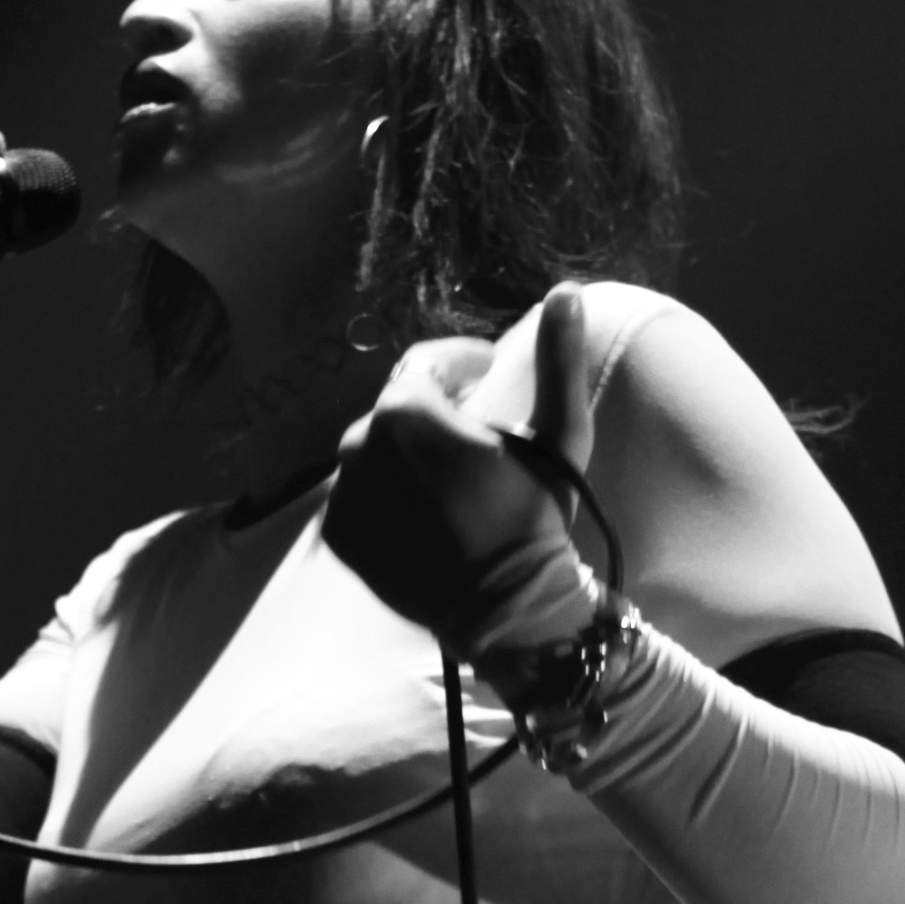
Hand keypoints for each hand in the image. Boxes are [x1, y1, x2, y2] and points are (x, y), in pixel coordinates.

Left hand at [321, 283, 598, 660]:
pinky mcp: (337, 536)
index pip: (426, 366)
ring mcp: (342, 495)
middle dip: (433, 417)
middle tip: (474, 443)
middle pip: (397, 413)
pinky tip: (424, 515)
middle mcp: (357, 446)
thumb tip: (566, 292)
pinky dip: (385, 499)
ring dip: (407, 458)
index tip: (488, 377)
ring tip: (449, 484)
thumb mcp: (559, 437)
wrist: (506, 611)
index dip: (462, 367)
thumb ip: (559, 360)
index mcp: (404, 411)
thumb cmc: (535, 519)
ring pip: (375, 455)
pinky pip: (359, 499)